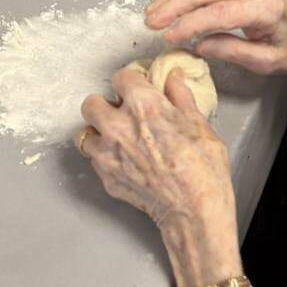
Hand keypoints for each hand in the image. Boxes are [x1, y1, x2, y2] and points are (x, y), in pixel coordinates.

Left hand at [79, 65, 241, 286]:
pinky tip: (123, 161)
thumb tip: (173, 76)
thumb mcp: (199, 122)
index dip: (131, 80)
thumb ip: (180, 95)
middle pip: (91, 103)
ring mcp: (107, 155)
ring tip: (115, 138)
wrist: (194, 210)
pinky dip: (104, 157)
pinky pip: (93, 161)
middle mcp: (118, 126)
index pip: (121, 77)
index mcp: (143, 105)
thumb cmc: (203, 165)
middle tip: (122, 112)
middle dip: (105, 104)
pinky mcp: (106, 179)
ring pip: (83, 134)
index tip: (139, 87)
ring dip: (97, 132)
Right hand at [144, 0, 286, 74]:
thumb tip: (199, 45)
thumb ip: (233, 52)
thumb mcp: (267, 62)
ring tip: (152, 13)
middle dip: (174, 6)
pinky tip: (168, 1)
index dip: (189, 24)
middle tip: (150, 23)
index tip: (167, 37)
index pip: (219, 12)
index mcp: (266, 8)